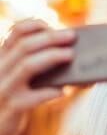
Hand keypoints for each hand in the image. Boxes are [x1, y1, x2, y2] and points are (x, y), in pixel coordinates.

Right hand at [0, 19, 74, 134]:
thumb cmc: (13, 104)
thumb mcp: (18, 81)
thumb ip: (33, 68)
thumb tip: (67, 56)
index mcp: (1, 59)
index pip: (15, 32)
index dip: (35, 25)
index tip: (54, 27)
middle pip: (25, 45)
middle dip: (51, 38)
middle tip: (72, 37)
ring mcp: (4, 88)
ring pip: (27, 65)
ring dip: (51, 57)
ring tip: (70, 56)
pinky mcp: (12, 108)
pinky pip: (33, 97)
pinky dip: (49, 92)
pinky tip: (63, 92)